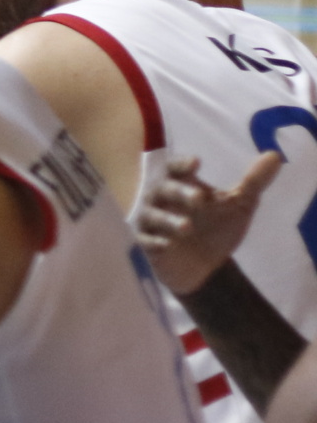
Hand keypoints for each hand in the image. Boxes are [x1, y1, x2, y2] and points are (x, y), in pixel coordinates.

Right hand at [138, 150, 281, 296]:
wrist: (204, 265)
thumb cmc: (217, 227)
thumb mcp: (238, 204)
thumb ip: (253, 181)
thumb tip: (275, 156)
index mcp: (181, 184)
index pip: (175, 167)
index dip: (183, 165)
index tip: (197, 163)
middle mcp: (161, 199)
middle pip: (165, 189)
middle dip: (180, 192)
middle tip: (199, 198)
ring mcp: (152, 221)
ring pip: (154, 216)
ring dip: (169, 220)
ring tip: (187, 227)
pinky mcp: (148, 244)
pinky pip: (147, 241)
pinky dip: (155, 242)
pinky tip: (166, 245)